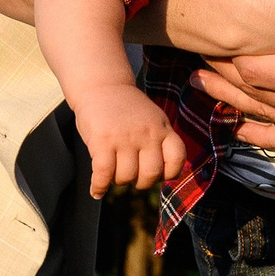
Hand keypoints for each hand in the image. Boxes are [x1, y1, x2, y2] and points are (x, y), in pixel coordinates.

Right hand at [68, 83, 185, 197]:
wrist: (101, 85)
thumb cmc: (127, 109)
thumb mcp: (152, 119)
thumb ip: (159, 141)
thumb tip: (160, 176)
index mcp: (162, 128)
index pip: (177, 159)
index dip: (168, 173)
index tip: (157, 173)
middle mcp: (147, 133)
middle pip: (150, 175)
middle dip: (140, 182)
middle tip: (131, 175)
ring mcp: (124, 137)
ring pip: (126, 177)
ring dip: (118, 181)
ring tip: (112, 173)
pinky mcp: (102, 141)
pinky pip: (103, 174)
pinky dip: (99, 187)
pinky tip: (97, 190)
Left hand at [195, 22, 274, 149]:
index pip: (260, 73)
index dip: (228, 58)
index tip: (205, 41)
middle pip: (256, 98)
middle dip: (221, 80)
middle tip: (191, 64)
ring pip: (270, 123)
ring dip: (234, 105)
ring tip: (202, 89)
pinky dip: (263, 135)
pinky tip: (242, 131)